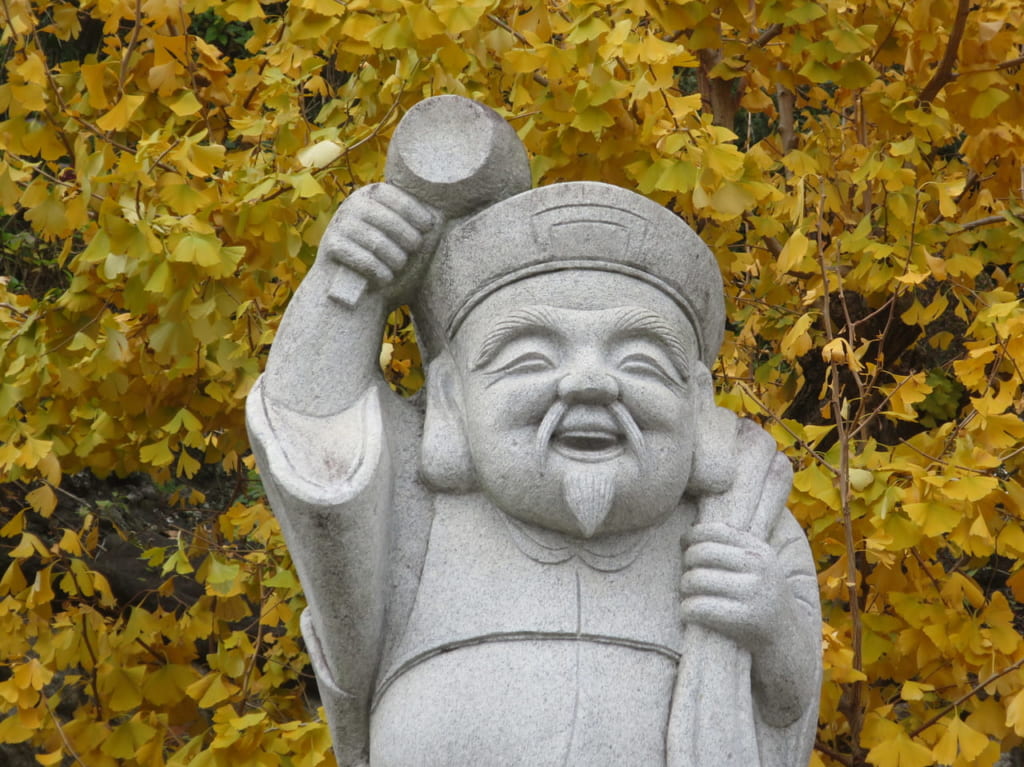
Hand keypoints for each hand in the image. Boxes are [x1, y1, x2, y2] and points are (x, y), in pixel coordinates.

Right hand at [319, 183, 439, 301]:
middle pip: (385, 218)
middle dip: (406, 236)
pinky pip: (361, 258)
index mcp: (370, 197)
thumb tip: (447, 211)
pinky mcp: (330, 247)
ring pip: (375, 240)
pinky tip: (386, 279)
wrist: (359, 298)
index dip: (412, 209)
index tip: (428, 226)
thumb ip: (425, 226)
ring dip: (394, 257)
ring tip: (399, 266)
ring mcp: (338, 226)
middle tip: (415, 249)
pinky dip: (378, 271)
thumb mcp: (410, 243)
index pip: (391, 194)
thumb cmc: (392, 266)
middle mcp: (351, 206)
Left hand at [679, 521, 796, 652]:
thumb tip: (691, 529)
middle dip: (685, 564)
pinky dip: (686, 610)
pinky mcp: (743, 619)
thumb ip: (735, 546)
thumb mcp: (759, 567)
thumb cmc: (763, 599)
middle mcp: (758, 568)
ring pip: (694, 580)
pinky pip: (696, 607)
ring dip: (684, 589)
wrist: (789, 641)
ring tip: (688, 596)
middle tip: (687, 577)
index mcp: (760, 550)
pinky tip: (690, 613)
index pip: (714, 530)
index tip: (684, 545)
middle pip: (700, 553)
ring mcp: (751, 593)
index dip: (691, 536)